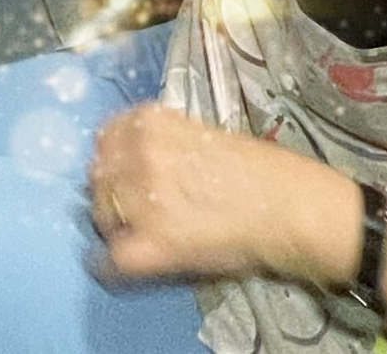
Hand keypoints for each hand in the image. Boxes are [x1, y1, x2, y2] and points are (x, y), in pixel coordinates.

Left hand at [91, 105, 353, 283]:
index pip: (107, 136)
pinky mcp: (152, 245)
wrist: (287, 207)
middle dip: (109, 188)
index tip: (121, 168)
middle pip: (99, 173)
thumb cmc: (257, 169)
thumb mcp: (201, 134)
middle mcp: (139, 155)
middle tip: (128, 205)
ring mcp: (142, 200)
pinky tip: (118, 264)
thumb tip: (136, 157)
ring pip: (101, 212)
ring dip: (112, 221)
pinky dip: (109, 264)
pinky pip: (111, 258)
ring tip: (130, 232)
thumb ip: (163, 141)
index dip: (113, 156)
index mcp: (151, 123)